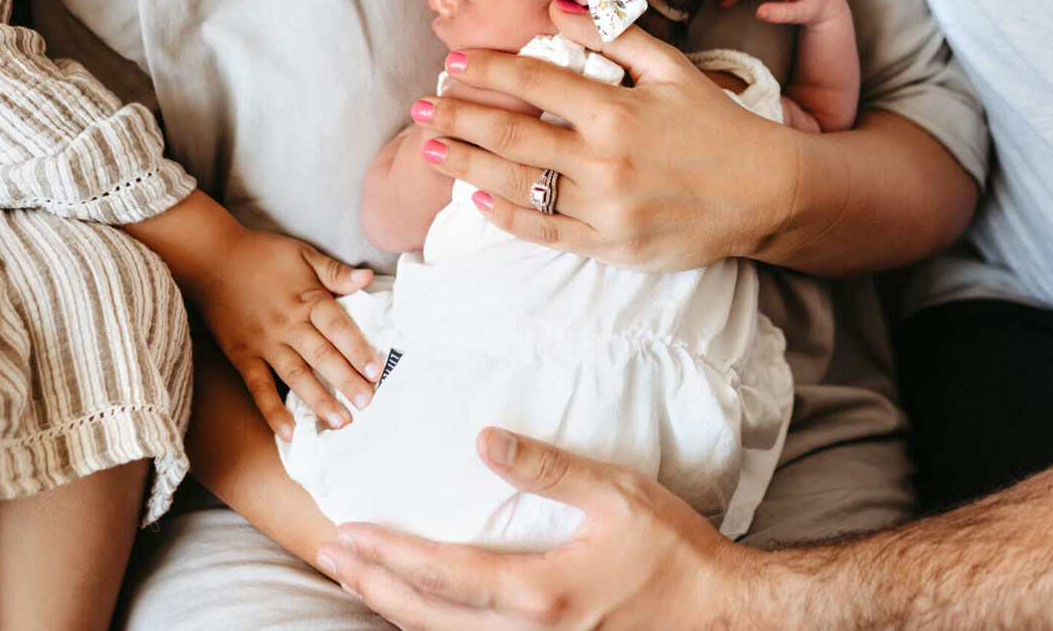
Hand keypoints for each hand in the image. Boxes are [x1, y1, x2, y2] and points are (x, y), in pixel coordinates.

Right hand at [178, 226, 380, 439]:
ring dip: (318, 400)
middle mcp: (288, 324)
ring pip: (296, 375)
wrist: (211, 258)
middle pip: (322, 355)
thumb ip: (335, 272)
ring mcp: (264, 343)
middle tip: (368, 402)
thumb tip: (368, 279)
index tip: (376, 370)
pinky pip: (258, 387)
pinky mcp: (243, 357)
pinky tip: (288, 433)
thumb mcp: (303, 254)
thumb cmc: (262, 255)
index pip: (338, 327)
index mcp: (307, 299)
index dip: (358, 348)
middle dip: (346, 381)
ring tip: (340, 422)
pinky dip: (272, 411)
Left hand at [318, 429, 751, 629]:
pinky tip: (416, 609)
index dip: (386, 555)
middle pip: (426, 617)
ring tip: (356, 578)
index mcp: (539, 593)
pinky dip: (433, 628)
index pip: (441, 573)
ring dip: (392, 609)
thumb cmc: (674, 550)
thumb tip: (482, 440)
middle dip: (371, 585)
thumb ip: (546, 468)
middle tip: (329, 554)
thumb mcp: (615, 494)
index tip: (345, 533)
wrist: (723, 614)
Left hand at [411, 4, 800, 270]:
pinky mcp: (609, 246)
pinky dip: (505, 217)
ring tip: (430, 150)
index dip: (487, 70)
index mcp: (618, 111)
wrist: (766, 194)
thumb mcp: (673, 69)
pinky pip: (543, 232)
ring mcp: (605, 208)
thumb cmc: (717, 125)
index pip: (535, 82)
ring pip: (517, 186)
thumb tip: (556, 9)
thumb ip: (614, 36)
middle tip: (420, 107)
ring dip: (465, 167)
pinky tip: (476, 200)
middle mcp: (605, 161)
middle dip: (457, 119)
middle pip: (511, 136)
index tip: (454, 62)